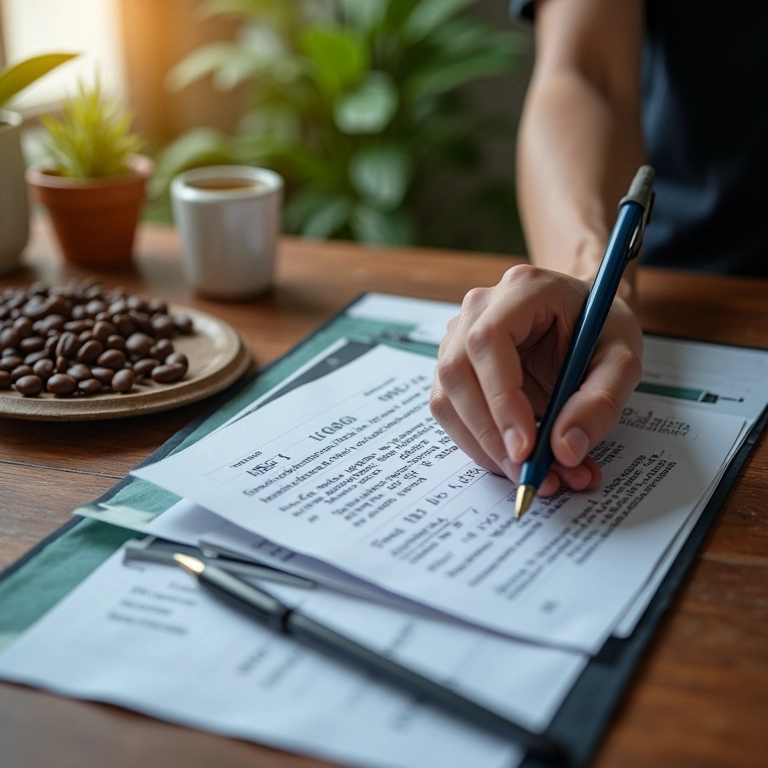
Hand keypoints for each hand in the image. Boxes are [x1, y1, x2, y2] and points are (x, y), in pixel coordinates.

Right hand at [430, 264, 642, 495]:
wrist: (582, 314)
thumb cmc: (601, 327)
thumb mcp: (621, 360)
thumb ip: (600, 403)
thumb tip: (564, 450)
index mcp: (522, 290)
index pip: (488, 343)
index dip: (501, 399)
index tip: (525, 448)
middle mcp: (479, 308)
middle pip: (457, 373)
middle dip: (489, 434)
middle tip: (529, 474)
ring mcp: (458, 335)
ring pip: (446, 398)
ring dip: (482, 446)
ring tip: (531, 473)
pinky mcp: (454, 366)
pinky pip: (451, 411)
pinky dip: (479, 444)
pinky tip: (514, 458)